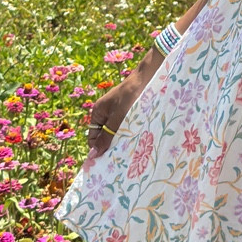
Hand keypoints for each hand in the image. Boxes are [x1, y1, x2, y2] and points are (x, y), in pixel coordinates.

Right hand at [84, 48, 161, 163]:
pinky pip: (125, 128)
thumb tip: (92, 155)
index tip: (107, 163)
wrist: (148, 78)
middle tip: (121, 160)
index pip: (93, 139)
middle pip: (104, 137)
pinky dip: (130, 134)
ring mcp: (117, 114)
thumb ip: (106, 136)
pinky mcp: (128, 114)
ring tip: (130, 152)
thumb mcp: (118, 118)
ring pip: (116, 134)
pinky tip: (137, 142)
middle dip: (111, 147)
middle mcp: (105, 114)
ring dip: (122, 141)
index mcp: (97, 113)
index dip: (98, 150)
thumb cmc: (131, 96)